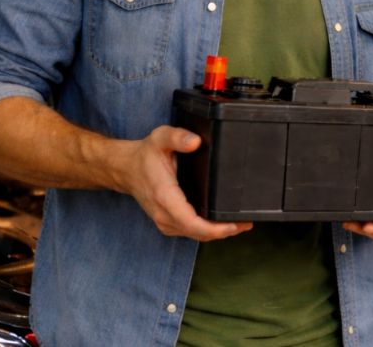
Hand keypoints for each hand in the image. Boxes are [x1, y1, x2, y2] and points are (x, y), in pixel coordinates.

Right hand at [120, 126, 251, 241]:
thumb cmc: (145, 154)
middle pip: (197, 232)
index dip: (214, 228)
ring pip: (194, 235)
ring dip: (217, 233)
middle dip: (223, 232)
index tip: (234, 225)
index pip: (191, 222)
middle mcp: (164, 214)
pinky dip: (206, 231)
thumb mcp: (160, 137)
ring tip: (240, 225)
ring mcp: (164, 221)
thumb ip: (178, 136)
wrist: (126, 168)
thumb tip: (195, 142)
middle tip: (246, 224)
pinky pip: (189, 232)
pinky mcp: (167, 222)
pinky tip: (221, 224)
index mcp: (165, 196)